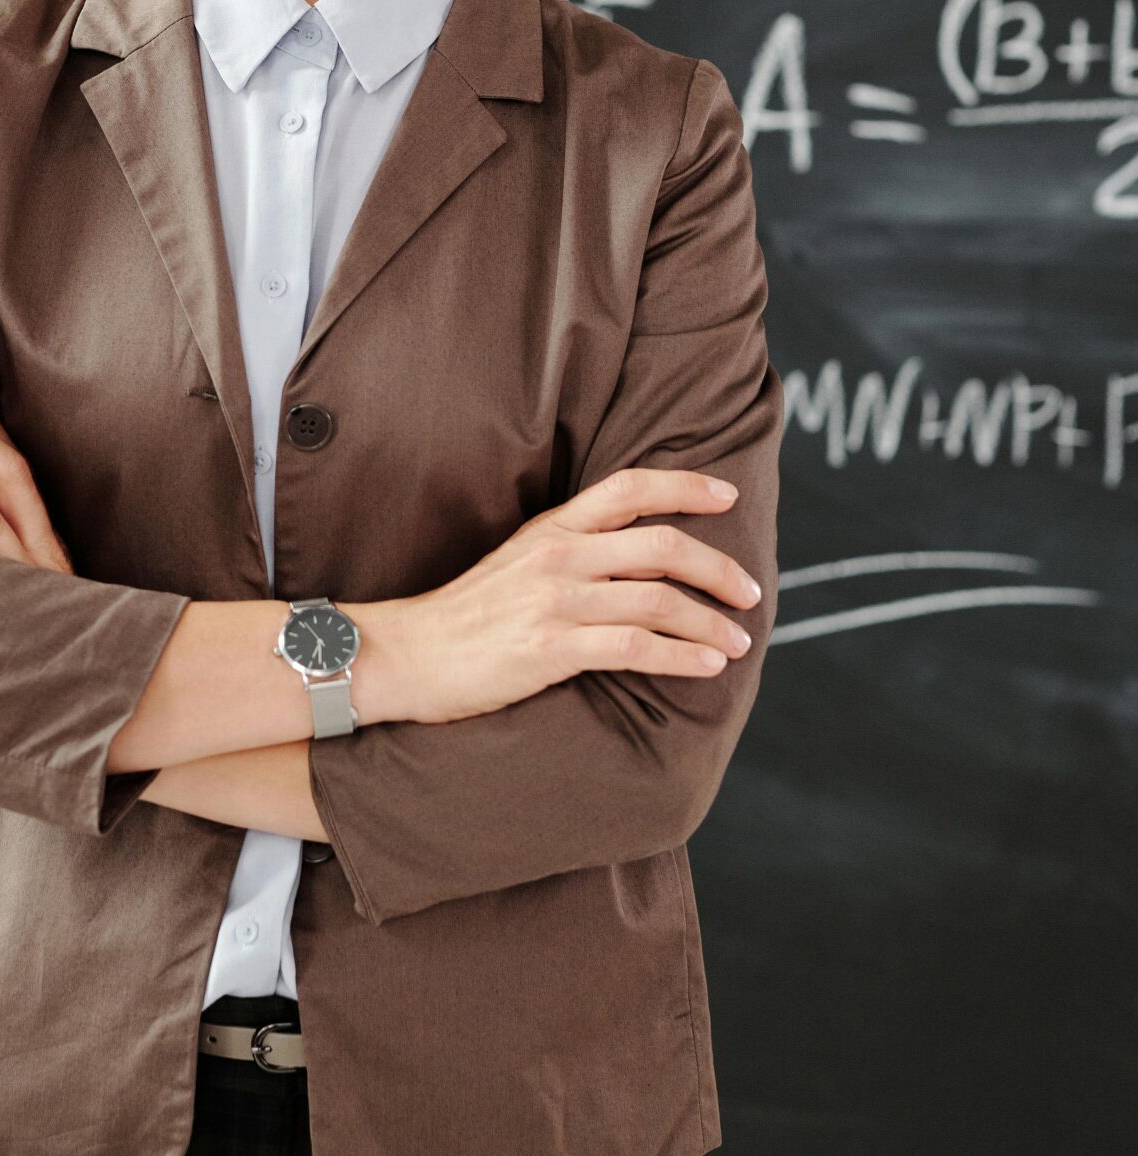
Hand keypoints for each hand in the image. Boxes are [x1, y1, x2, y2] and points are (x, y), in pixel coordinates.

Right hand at [378, 468, 762, 726]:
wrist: (405, 655)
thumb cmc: (463, 617)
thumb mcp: (515, 562)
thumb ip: (568, 550)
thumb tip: (630, 558)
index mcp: (551, 528)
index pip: (629, 488)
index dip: (685, 487)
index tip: (727, 496)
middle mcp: (558, 556)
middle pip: (661, 546)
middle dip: (717, 568)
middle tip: (749, 591)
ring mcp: (554, 602)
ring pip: (657, 600)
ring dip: (709, 623)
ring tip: (736, 642)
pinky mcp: (550, 650)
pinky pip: (635, 648)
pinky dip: (681, 658)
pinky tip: (705, 668)